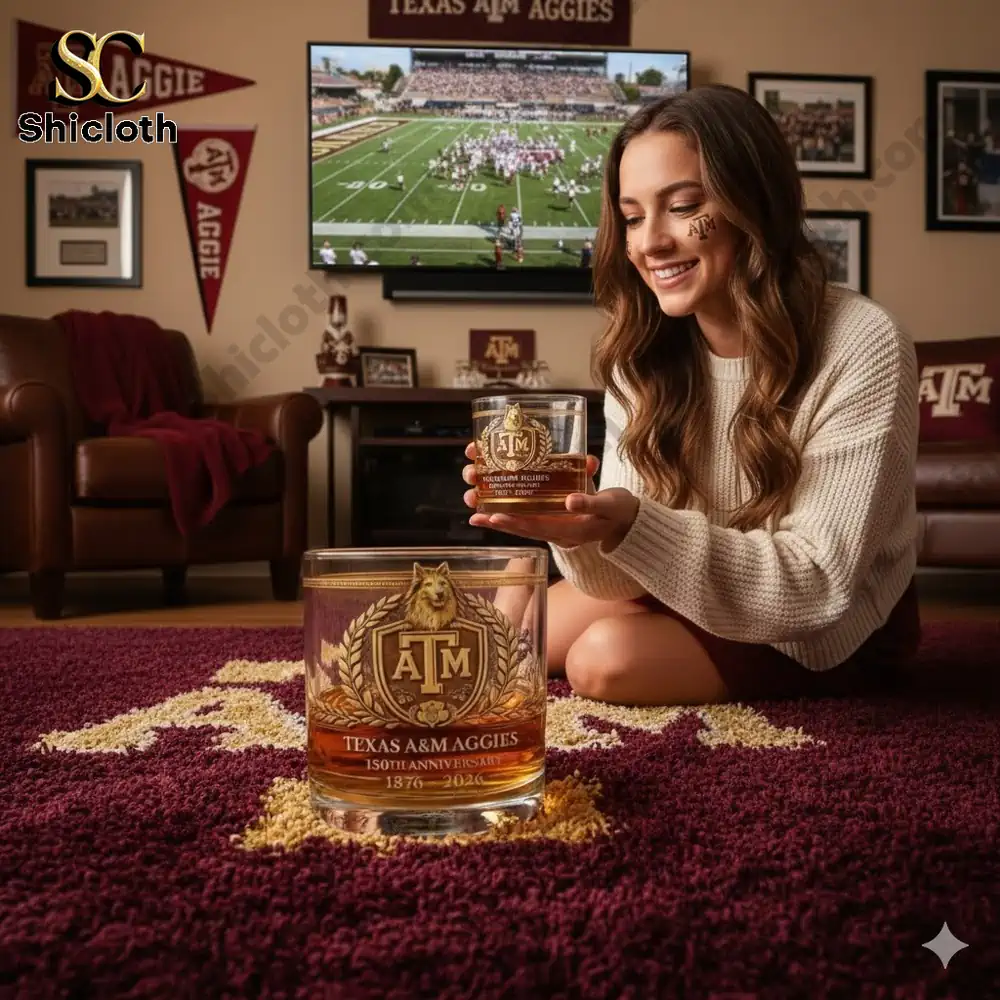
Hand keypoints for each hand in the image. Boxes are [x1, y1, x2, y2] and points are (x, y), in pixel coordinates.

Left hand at [461, 442, 639, 550]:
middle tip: (474, 508)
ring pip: (521, 522)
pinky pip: (527, 516)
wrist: (629, 521)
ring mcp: (554, 526)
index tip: (494, 516)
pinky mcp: (553, 518)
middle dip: (496, 518)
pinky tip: (490, 505)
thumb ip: (591, 502)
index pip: (538, 528)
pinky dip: (509, 511)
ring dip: (496, 514)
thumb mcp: (610, 505)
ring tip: (473, 507)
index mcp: (571, 532)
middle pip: (522, 527)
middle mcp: (558, 532)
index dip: (516, 523)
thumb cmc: (621, 511)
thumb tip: (570, 500)